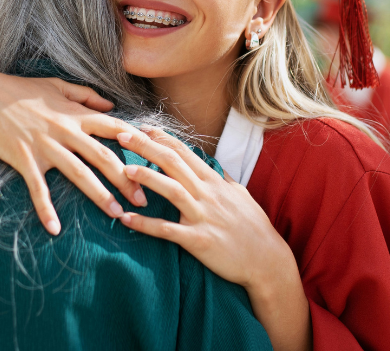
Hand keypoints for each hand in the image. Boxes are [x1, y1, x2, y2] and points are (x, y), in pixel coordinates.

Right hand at [0, 67, 150, 234]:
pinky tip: (55, 229)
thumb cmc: (18, 89)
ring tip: (116, 214)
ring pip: (78, 173)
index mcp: (75, 114)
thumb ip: (85, 96)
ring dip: (99, 195)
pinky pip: (38, 188)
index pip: (114, 128)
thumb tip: (110, 106)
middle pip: (102, 156)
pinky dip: (46, 209)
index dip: (136, 143)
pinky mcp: (24, 158)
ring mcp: (45, 145)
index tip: (154, 159)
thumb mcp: (56, 86)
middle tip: (144, 199)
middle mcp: (64, 130)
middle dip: (125, 178)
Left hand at [115, 127, 311, 350]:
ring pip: (172, 190)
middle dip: (146, 147)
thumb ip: (223, 179)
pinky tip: (127, 219)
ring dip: (147, 178)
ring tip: (124, 170)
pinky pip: (168, 230)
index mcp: (214, 182)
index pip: (184, 152)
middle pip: (173, 163)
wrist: (267, 261)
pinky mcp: (198, 240)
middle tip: (122, 135)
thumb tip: (213, 165)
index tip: (142, 127)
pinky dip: (146, 225)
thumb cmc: (254, 228)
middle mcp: (207, 194)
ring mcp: (203, 216)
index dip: (162, 138)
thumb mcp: (240, 195)